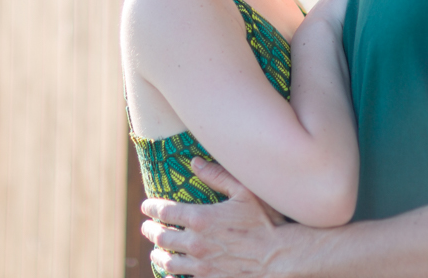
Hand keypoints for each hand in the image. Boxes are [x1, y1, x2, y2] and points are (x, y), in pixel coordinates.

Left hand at [141, 158, 286, 276]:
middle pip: (161, 238)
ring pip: (168, 262)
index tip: (146, 206)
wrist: (281, 259)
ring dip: (158, 255)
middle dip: (150, 231)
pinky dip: (172, 277)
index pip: (165, 212)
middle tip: (147, 227)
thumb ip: (217, 175)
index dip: (152, 208)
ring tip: (156, 252)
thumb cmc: (266, 222)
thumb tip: (194, 162)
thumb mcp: (245, 192)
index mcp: (201, 218)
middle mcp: (196, 244)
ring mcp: (201, 267)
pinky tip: (172, 274)